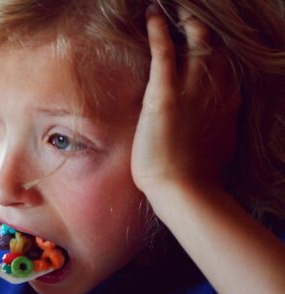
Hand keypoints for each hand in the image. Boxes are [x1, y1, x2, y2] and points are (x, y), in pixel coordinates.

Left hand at [131, 4, 240, 196]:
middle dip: (202, 30)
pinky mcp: (166, 94)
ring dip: (184, 23)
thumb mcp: (214, 146)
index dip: (214, 51)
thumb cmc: (195, 177)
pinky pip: (164, 53)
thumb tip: (208, 129)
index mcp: (228, 102)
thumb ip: (212, 129)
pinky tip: (151, 15)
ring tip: (172, 9)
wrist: (183, 189)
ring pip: (195, 43)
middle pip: (214, 48)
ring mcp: (193, 90)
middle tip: (188, 17)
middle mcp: (216, 90)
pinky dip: (159, 31)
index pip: (224, 66)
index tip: (204, 42)